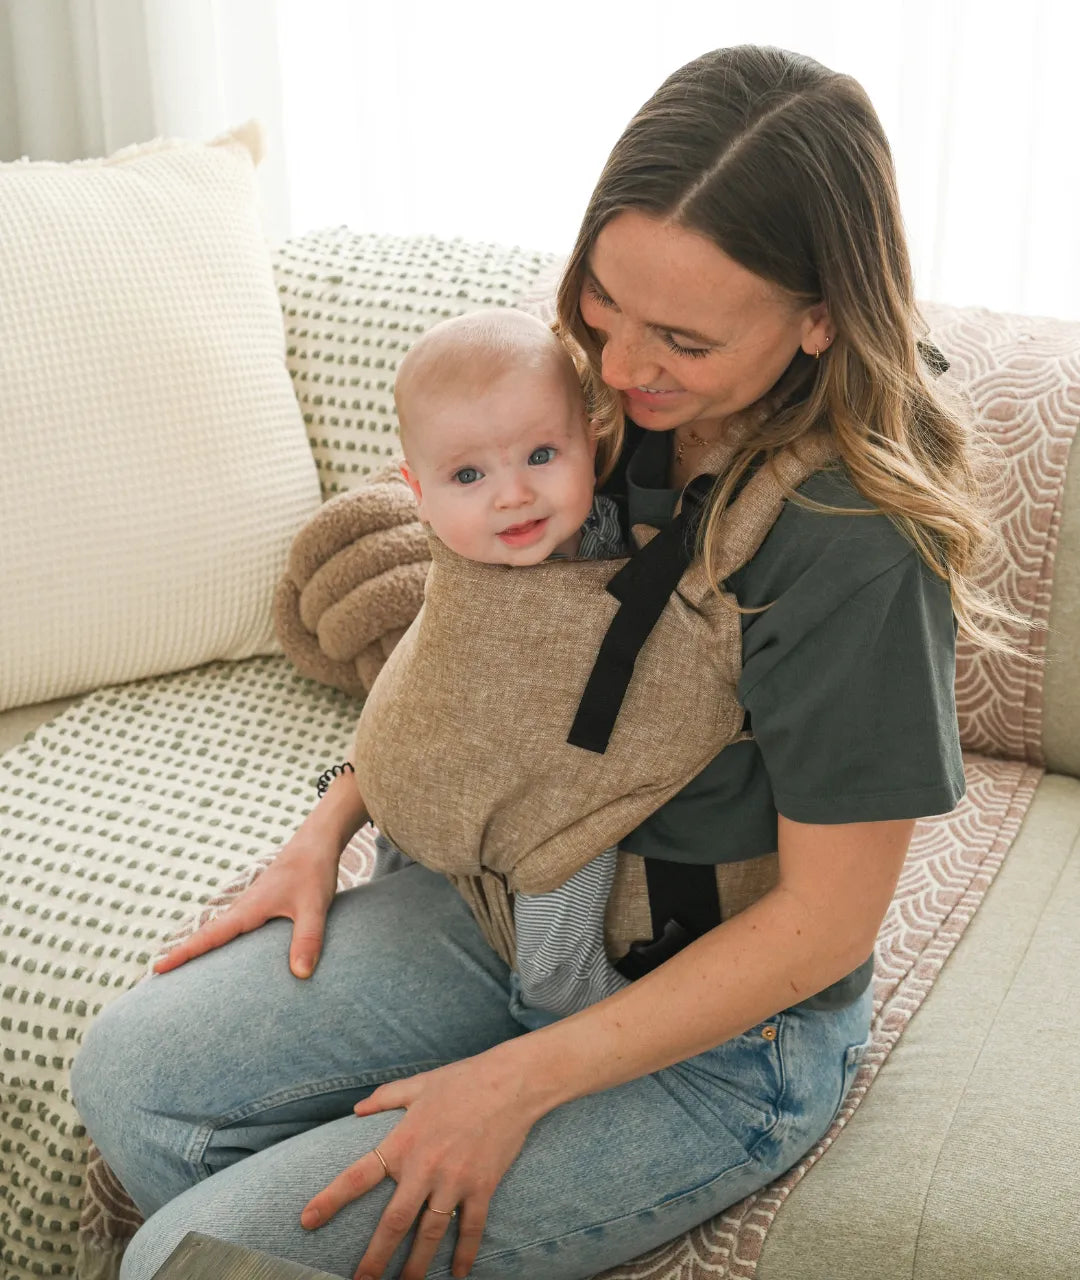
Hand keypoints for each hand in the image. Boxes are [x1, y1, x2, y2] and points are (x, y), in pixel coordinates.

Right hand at [152, 829, 340, 978]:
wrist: (318, 840)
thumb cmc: (314, 870)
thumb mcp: (313, 907)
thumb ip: (307, 939)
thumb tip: (300, 975)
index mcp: (248, 909)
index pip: (209, 936)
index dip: (184, 953)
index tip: (157, 968)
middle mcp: (244, 908)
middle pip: (208, 937)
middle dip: (185, 956)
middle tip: (158, 979)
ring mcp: (253, 906)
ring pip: (222, 932)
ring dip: (204, 949)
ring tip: (189, 973)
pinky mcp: (265, 904)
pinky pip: (238, 928)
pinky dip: (226, 942)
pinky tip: (232, 953)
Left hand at [301, 1051, 541, 1279]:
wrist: (512, 1081)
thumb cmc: (463, 1079)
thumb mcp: (419, 1084)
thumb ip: (385, 1098)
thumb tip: (358, 1109)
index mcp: (403, 1141)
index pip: (358, 1176)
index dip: (330, 1200)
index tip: (306, 1221)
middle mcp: (425, 1167)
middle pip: (393, 1223)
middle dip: (374, 1259)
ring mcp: (455, 1181)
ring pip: (429, 1236)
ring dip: (415, 1268)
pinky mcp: (482, 1187)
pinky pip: (471, 1229)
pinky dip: (465, 1255)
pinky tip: (459, 1276)